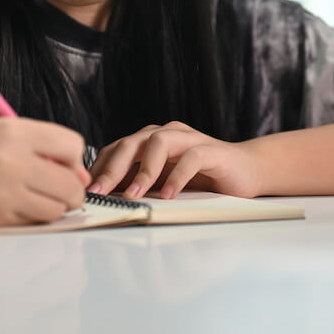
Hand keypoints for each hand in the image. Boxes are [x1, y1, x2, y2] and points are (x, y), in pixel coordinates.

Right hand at [0, 117, 89, 227]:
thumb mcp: (0, 132)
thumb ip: (41, 147)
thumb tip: (81, 177)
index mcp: (13, 130)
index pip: (73, 146)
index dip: (73, 160)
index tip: (62, 166)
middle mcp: (11, 158)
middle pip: (71, 184)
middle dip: (70, 190)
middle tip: (54, 189)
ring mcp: (3, 190)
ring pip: (58, 208)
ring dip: (51, 206)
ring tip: (29, 196)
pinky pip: (34, 222)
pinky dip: (31, 217)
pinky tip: (11, 206)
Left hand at [87, 121, 262, 199]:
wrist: (246, 170)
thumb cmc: (202, 177)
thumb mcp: (164, 181)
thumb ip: (139, 183)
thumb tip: (107, 200)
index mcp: (151, 139)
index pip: (117, 148)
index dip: (99, 168)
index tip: (86, 191)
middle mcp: (167, 133)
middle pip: (131, 143)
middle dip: (112, 169)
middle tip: (99, 193)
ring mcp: (189, 139)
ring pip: (158, 143)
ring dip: (143, 171)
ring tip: (133, 195)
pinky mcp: (211, 150)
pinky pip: (191, 157)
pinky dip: (176, 176)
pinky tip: (168, 195)